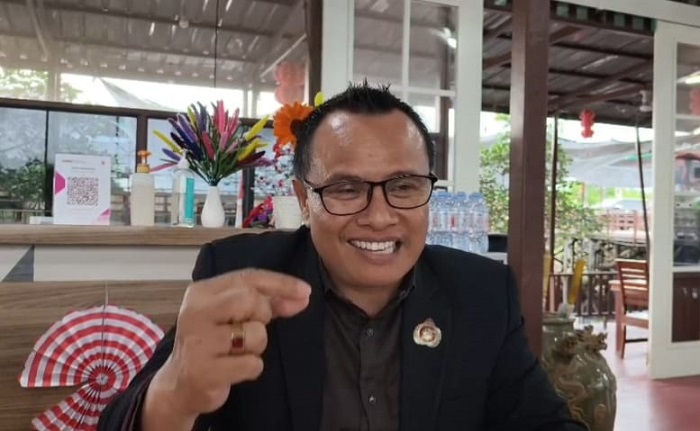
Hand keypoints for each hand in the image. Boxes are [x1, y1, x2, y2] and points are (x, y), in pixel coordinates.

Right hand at [142, 269, 310, 429]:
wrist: (179, 385)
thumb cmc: (212, 344)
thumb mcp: (233, 316)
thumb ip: (266, 302)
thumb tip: (303, 296)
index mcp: (201, 292)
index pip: (247, 277)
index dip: (280, 282)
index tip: (305, 291)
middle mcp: (196, 311)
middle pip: (251, 299)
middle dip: (262, 316)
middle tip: (249, 329)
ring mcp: (199, 341)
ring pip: (255, 333)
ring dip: (256, 346)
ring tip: (236, 352)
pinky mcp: (204, 370)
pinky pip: (251, 364)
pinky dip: (250, 368)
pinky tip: (231, 370)